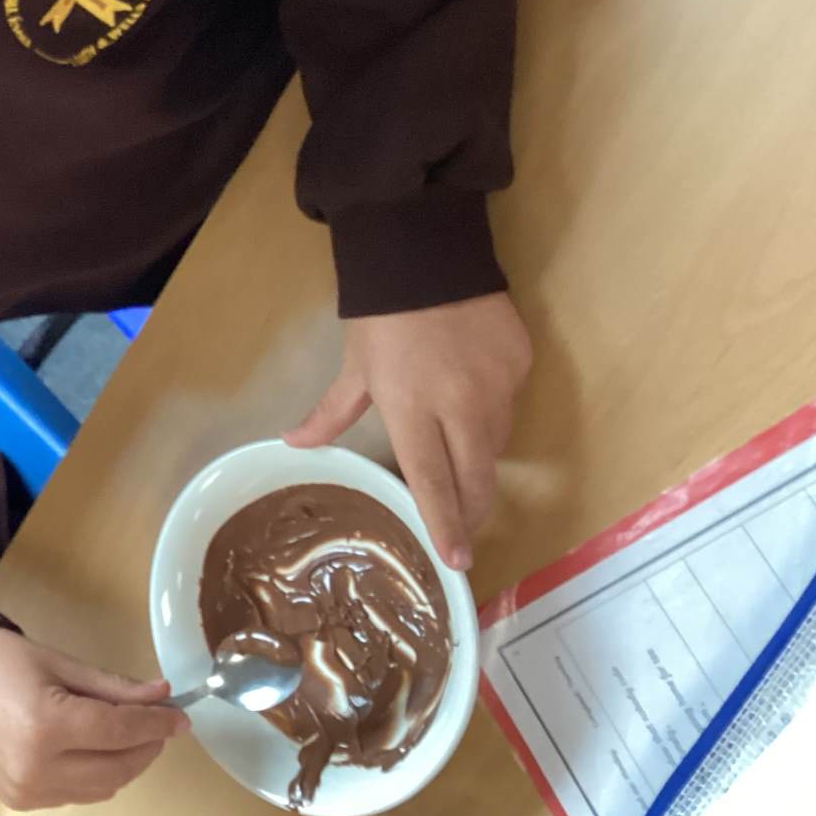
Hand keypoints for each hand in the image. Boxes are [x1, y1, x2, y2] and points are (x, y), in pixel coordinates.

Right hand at [0, 627, 184, 810]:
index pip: (119, 731)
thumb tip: (164, 697)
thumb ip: (116, 688)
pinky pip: (78, 794)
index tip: (182, 717)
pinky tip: (95, 748)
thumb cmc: (4, 662)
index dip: (157, 724)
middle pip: (118, 768)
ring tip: (130, 733)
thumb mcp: (63, 665)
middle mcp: (35, 768)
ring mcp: (27, 791)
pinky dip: (97, 775)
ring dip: (126, 763)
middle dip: (148, 747)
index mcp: (45, 726)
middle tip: (161, 724)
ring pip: (103, 787)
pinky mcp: (21, 801)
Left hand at [286, 291, 531, 569]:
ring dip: (478, 460)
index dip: (445, 524)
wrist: (426, 254)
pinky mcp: (521, 365)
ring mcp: (497, 386)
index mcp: (412, 408)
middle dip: (472, 510)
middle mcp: (461, 406)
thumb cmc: (380, 314)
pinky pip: (510, 406)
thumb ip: (331, 413)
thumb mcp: (353, 366)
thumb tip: (293, 445)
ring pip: (495, 445)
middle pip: (476, 478)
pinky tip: (473, 396)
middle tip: (465, 530)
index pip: (432, 482)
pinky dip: (493, 414)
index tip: (457, 561)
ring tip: (458, 455)